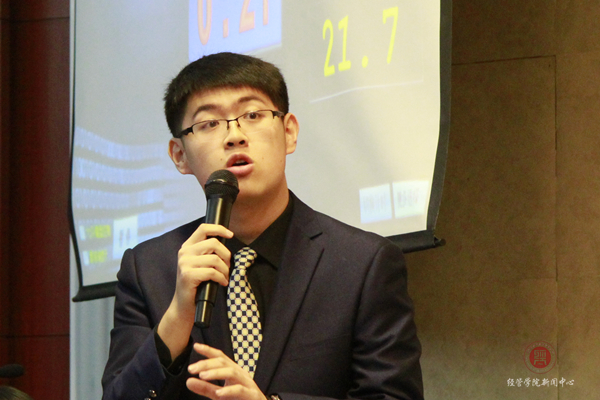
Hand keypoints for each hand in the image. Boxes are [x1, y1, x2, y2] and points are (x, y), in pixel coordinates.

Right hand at [157, 224, 233, 358]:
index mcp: (187, 246)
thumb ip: (208, 252)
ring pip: (215, 259)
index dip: (219, 229)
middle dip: (226, 255)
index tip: (230, 234)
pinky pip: (212, 272)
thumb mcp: (200, 264)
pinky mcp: (188, 275)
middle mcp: (184, 252)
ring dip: (225, 270)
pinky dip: (221, 278)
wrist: (183, 305)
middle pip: (214, 243)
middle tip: (227, 267)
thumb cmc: (197, 284)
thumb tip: (226, 241)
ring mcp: (184, 263)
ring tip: (224, 277)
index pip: (203, 228)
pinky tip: (222, 283)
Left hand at [187, 343, 267, 399]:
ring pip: (232, 372)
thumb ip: (205, 388)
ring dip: (216, 373)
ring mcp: (247, 383)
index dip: (208, 350)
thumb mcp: (219, 394)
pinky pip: (240, 390)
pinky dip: (229, 390)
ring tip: (202, 376)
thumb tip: (188, 381)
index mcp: (233, 371)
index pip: (220, 357)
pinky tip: (218, 392)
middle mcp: (240, 374)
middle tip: (192, 368)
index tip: (196, 346)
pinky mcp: (251, 395)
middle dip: (207, 363)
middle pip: (223, 362)